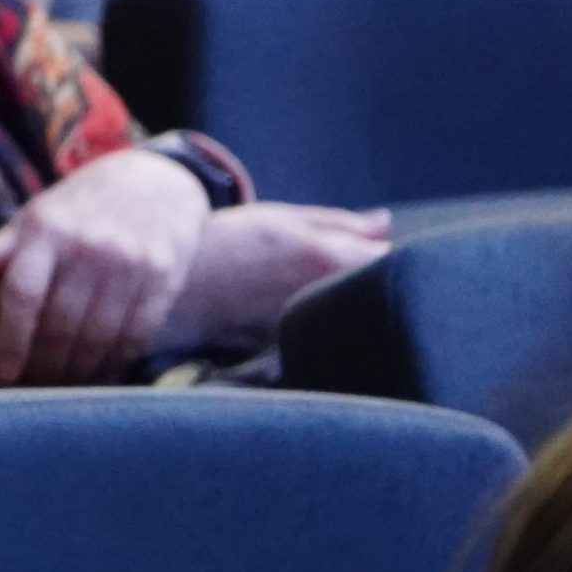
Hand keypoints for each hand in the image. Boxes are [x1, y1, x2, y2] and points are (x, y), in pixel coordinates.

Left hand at [0, 150, 210, 384]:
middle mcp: (87, 246)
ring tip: (61, 387)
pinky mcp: (162, 277)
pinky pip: (136, 334)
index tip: (2, 374)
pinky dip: (115, 361)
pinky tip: (99, 373)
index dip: (10, 339)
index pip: (21, 293)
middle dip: (43, 365)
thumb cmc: (74, 212)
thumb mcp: (30, 222)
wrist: (151, 185)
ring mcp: (128, 262)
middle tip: (31, 388)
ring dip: (78, 371)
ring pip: (98, 335)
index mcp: (45, 231)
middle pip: (60, 323)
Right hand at [157, 202, 388, 351]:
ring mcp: (316, 330)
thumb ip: (339, 224)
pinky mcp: (299, 353)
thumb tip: (385, 224)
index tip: (387, 254)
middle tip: (359, 274)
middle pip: (381, 295)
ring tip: (317, 298)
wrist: (174, 287)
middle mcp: (328, 298)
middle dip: (379, 284)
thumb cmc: (227, 243)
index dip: (397, 257)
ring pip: (355, 320)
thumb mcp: (280, 218)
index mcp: (329, 259)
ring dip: (351, 309)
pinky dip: (325, 331)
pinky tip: (302, 322)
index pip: (395, 262)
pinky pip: (327, 340)